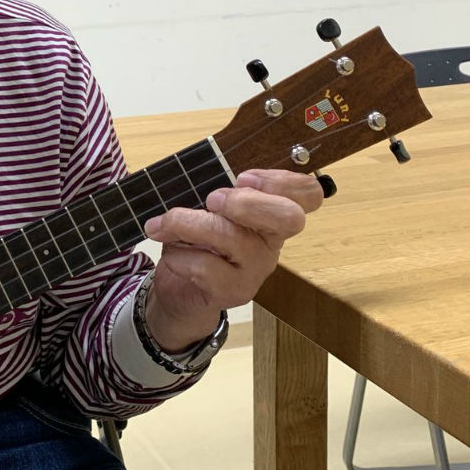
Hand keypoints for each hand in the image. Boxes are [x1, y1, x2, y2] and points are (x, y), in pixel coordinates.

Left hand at [142, 169, 323, 349]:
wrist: (179, 291)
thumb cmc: (194, 243)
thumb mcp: (204, 212)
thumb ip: (213, 194)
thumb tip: (196, 177)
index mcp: (270, 215)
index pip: (307, 194)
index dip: (281, 181)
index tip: (242, 177)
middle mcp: (271, 242)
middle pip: (288, 217)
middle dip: (246, 202)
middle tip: (211, 200)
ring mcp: (257, 269)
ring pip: (231, 237)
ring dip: (187, 224)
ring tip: (162, 226)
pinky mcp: (235, 292)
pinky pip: (204, 267)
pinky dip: (178, 256)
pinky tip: (172, 256)